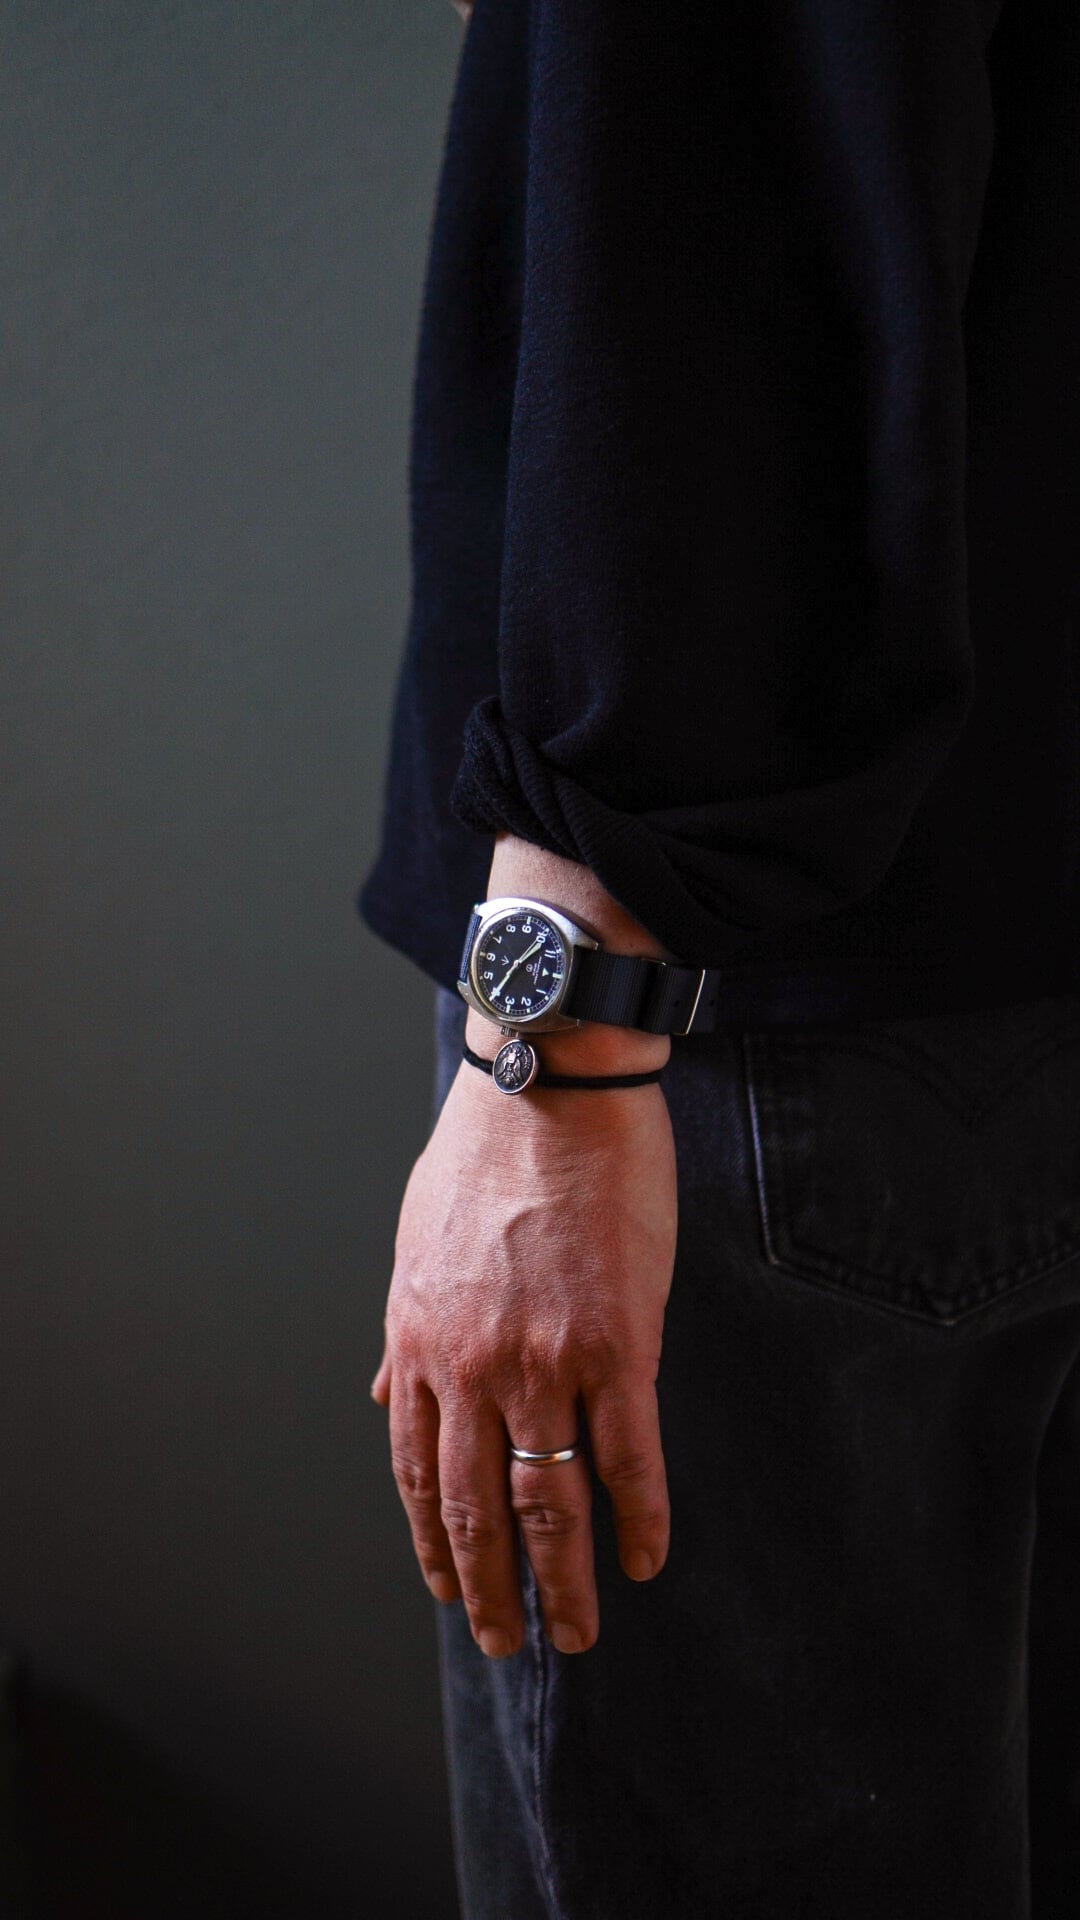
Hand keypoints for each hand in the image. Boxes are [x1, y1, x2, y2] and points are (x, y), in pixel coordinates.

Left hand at [370, 1057, 676, 1656]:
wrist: (551, 1084)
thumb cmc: (485, 1151)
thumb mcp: (414, 1241)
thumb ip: (407, 1330)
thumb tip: (388, 1391)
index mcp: (421, 1341)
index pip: (416, 1474)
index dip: (432, 1545)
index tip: (448, 1591)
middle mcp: (472, 1367)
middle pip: (476, 1511)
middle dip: (490, 1591)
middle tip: (506, 1643)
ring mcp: (544, 1360)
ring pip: (550, 1504)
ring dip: (565, 1583)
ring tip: (579, 1632)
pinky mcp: (617, 1343)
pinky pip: (629, 1457)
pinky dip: (640, 1519)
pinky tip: (648, 1558)